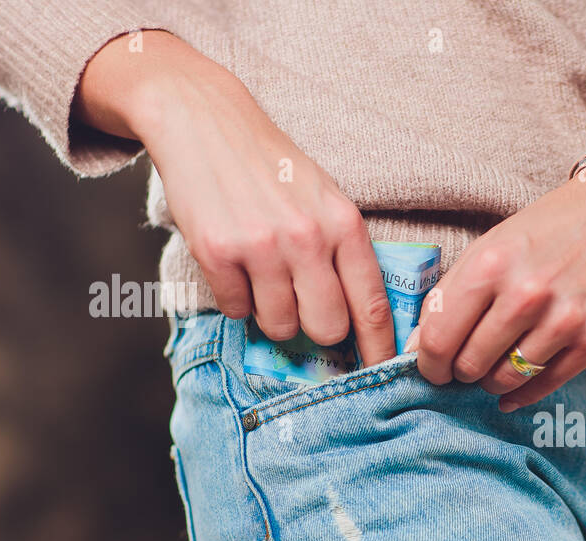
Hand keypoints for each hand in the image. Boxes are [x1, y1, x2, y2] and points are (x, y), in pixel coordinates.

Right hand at [76, 31, 395, 364]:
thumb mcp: (326, 200)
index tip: (381, 373)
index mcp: (344, 225)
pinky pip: (236, 310)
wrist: (205, 121)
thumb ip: (345, 254)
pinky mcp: (216, 252)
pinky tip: (235, 265)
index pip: (371, 305)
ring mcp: (260, 246)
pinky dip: (235, 297)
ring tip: (264, 276)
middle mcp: (307, 238)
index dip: (379, 350)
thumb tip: (361, 324)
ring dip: (272, 313)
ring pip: (280, 325)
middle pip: (327, 328)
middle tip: (304, 307)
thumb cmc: (273, 168)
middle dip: (317, 329)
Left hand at [406, 167, 585, 410]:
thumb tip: (418, 348)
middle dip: (461, 373)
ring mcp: (564, 319)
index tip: (431, 369)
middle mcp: (526, 294)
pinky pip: (545, 384)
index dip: (427, 364)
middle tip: (465, 367)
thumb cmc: (552, 227)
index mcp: (490, 264)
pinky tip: (513, 392)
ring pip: (506, 380)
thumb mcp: (494, 244)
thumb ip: (454, 292)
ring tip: (494, 370)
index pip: (438, 337)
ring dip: (493, 382)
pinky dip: (523, 394)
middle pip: (470, 365)